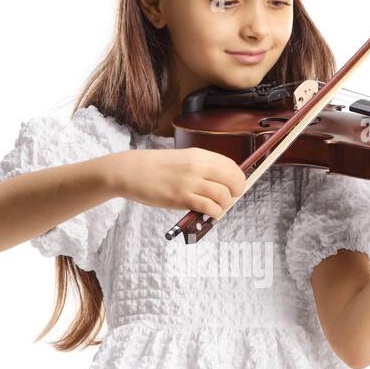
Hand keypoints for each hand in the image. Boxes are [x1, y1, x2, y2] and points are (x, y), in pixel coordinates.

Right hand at [106, 147, 247, 216]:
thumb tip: (222, 182)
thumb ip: (201, 168)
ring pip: (223, 196)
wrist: (131, 171)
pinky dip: (214, 213)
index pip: (231, 165)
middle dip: (236, 192)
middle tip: (230, 199)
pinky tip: (208, 213)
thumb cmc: (155, 168)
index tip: (237, 186)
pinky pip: (209, 207)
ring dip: (224, 205)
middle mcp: (198, 166)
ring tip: (215, 207)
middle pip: (233, 180)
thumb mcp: (182, 159)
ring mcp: (190, 182)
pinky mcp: (182, 198)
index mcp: (199, 154)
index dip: (238, 178)